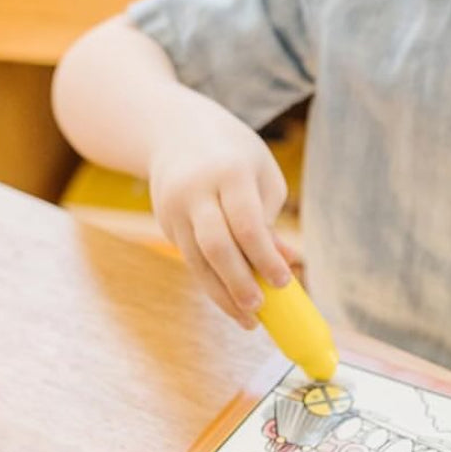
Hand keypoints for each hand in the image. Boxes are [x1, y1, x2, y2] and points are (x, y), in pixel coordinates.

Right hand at [148, 120, 292, 327]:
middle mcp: (197, 191)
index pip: (246, 224)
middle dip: (238, 282)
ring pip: (197, 261)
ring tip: (247, 320)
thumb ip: (271, 218)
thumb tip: (284, 262)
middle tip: (259, 310)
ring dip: (222, 295)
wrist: (173, 131)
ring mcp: (175, 208)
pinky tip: (231, 302)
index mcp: (229, 172)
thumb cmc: (233, 154)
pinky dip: (212, 284)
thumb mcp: (260, 174)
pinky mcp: (166, 224)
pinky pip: (191, 261)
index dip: (265, 258)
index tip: (284, 281)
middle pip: (216, 246)